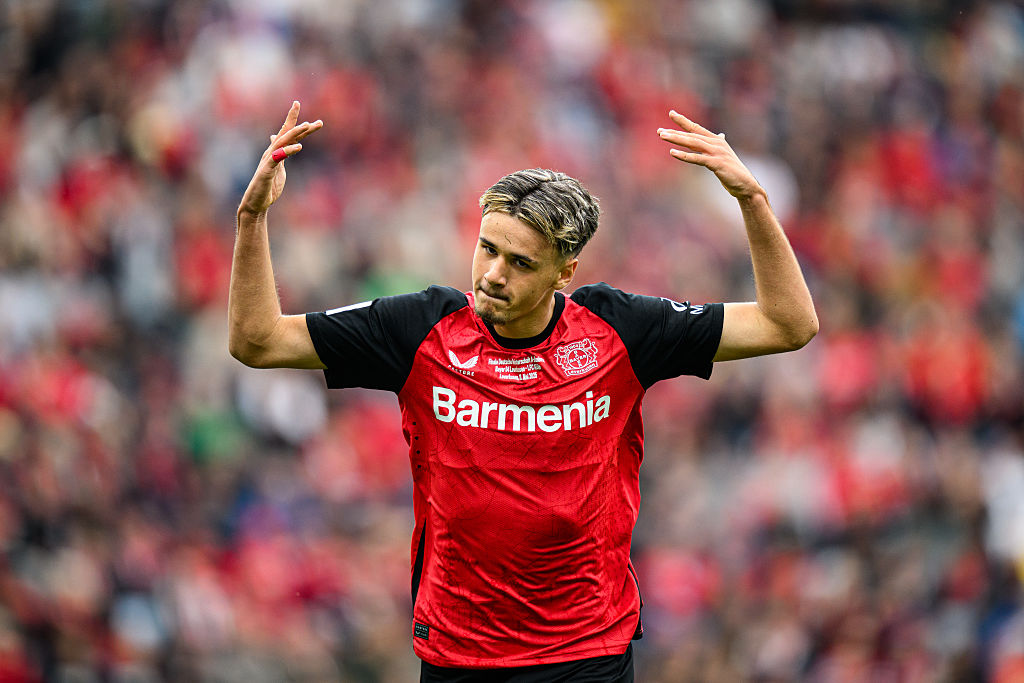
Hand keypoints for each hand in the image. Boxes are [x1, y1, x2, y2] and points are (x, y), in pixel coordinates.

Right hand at [238, 101, 323, 216]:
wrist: (256, 202)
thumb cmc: (267, 185)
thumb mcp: (276, 166)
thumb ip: (280, 154)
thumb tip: (276, 139)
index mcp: (276, 151)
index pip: (286, 132)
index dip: (293, 119)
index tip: (298, 104)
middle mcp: (271, 152)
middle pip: (287, 135)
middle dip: (301, 126)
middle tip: (317, 122)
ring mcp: (268, 161)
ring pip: (282, 142)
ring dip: (294, 133)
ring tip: (306, 126)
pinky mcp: (266, 171)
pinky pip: (277, 158)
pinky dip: (287, 151)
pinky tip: (298, 147)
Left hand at [658, 110, 762, 199]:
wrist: (746, 185)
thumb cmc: (733, 171)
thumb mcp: (724, 155)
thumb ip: (719, 144)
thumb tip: (721, 135)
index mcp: (717, 140)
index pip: (697, 128)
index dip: (684, 121)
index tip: (671, 113)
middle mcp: (716, 143)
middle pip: (692, 135)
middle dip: (675, 132)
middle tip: (659, 131)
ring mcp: (717, 152)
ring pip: (693, 143)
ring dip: (677, 139)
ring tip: (662, 137)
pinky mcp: (716, 163)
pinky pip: (697, 158)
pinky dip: (684, 155)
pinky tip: (672, 152)